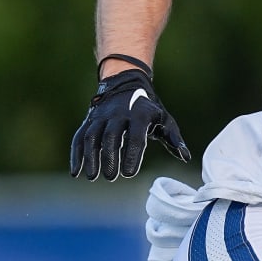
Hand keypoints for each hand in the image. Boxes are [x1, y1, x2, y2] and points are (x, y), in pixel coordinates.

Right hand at [70, 62, 190, 180]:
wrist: (126, 83)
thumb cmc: (149, 108)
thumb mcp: (164, 119)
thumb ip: (173, 139)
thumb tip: (185, 157)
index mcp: (138, 115)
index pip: (134, 137)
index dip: (131, 156)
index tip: (129, 174)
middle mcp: (117, 114)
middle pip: (110, 137)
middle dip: (109, 158)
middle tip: (112, 177)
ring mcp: (101, 116)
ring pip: (92, 137)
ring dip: (90, 157)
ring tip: (92, 177)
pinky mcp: (89, 120)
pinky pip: (79, 137)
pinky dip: (76, 154)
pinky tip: (76, 172)